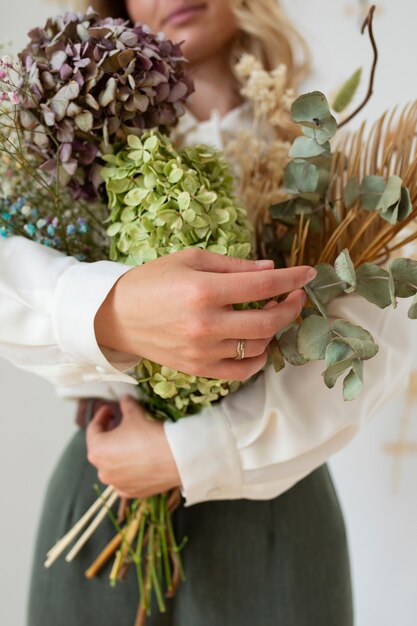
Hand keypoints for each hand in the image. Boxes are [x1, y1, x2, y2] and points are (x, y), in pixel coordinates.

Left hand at [86, 396, 180, 498]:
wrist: (176, 458)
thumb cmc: (150, 434)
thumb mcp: (135, 414)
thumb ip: (126, 405)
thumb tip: (125, 400)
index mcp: (97, 450)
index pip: (93, 429)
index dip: (101, 416)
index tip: (109, 409)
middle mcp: (102, 471)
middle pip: (101, 449)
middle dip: (109, 435)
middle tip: (119, 423)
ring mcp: (117, 484)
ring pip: (112, 466)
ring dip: (117, 453)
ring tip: (130, 442)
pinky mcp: (132, 492)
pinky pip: (124, 480)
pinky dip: (128, 470)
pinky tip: (137, 461)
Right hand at [95, 248, 315, 380]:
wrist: (116, 316)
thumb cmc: (152, 281)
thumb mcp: (190, 260)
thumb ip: (233, 266)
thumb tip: (270, 270)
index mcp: (203, 291)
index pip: (262, 286)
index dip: (291, 279)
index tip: (308, 273)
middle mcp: (205, 325)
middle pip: (267, 323)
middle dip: (291, 308)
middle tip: (296, 296)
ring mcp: (202, 352)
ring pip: (257, 347)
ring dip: (273, 330)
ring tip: (271, 314)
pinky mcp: (198, 369)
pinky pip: (241, 371)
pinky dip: (257, 359)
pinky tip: (258, 343)